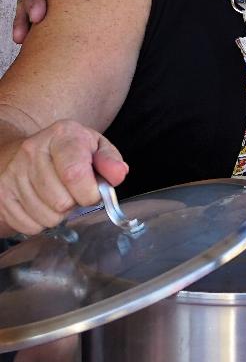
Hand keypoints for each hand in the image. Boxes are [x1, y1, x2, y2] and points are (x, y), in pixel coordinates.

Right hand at [0, 120, 127, 235]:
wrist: (25, 150)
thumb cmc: (68, 152)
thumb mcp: (95, 147)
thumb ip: (110, 160)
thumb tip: (118, 174)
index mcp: (61, 136)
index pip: (75, 174)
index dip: (89, 193)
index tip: (92, 193)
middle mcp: (31, 152)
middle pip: (61, 202)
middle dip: (74, 204)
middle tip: (72, 192)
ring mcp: (12, 173)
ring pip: (46, 217)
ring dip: (58, 214)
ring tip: (56, 196)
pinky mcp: (2, 194)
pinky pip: (29, 225)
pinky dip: (39, 221)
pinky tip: (40, 203)